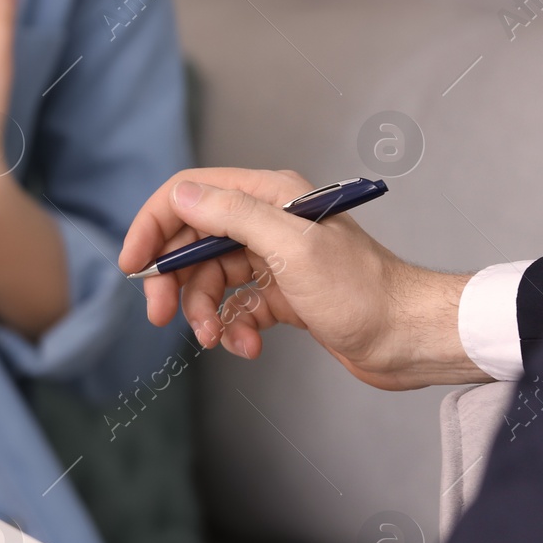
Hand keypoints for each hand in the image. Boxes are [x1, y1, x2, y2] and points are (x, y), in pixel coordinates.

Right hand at [120, 168, 480, 389]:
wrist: (409, 338)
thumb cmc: (363, 292)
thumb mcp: (291, 248)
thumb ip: (233, 215)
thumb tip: (181, 195)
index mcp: (269, 197)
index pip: (190, 196)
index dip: (153, 226)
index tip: (133, 264)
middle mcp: (267, 223)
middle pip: (192, 243)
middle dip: (172, 282)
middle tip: (159, 316)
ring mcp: (272, 261)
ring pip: (209, 281)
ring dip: (204, 314)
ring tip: (216, 339)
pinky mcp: (280, 296)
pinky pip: (234, 308)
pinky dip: (233, 330)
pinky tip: (249, 347)